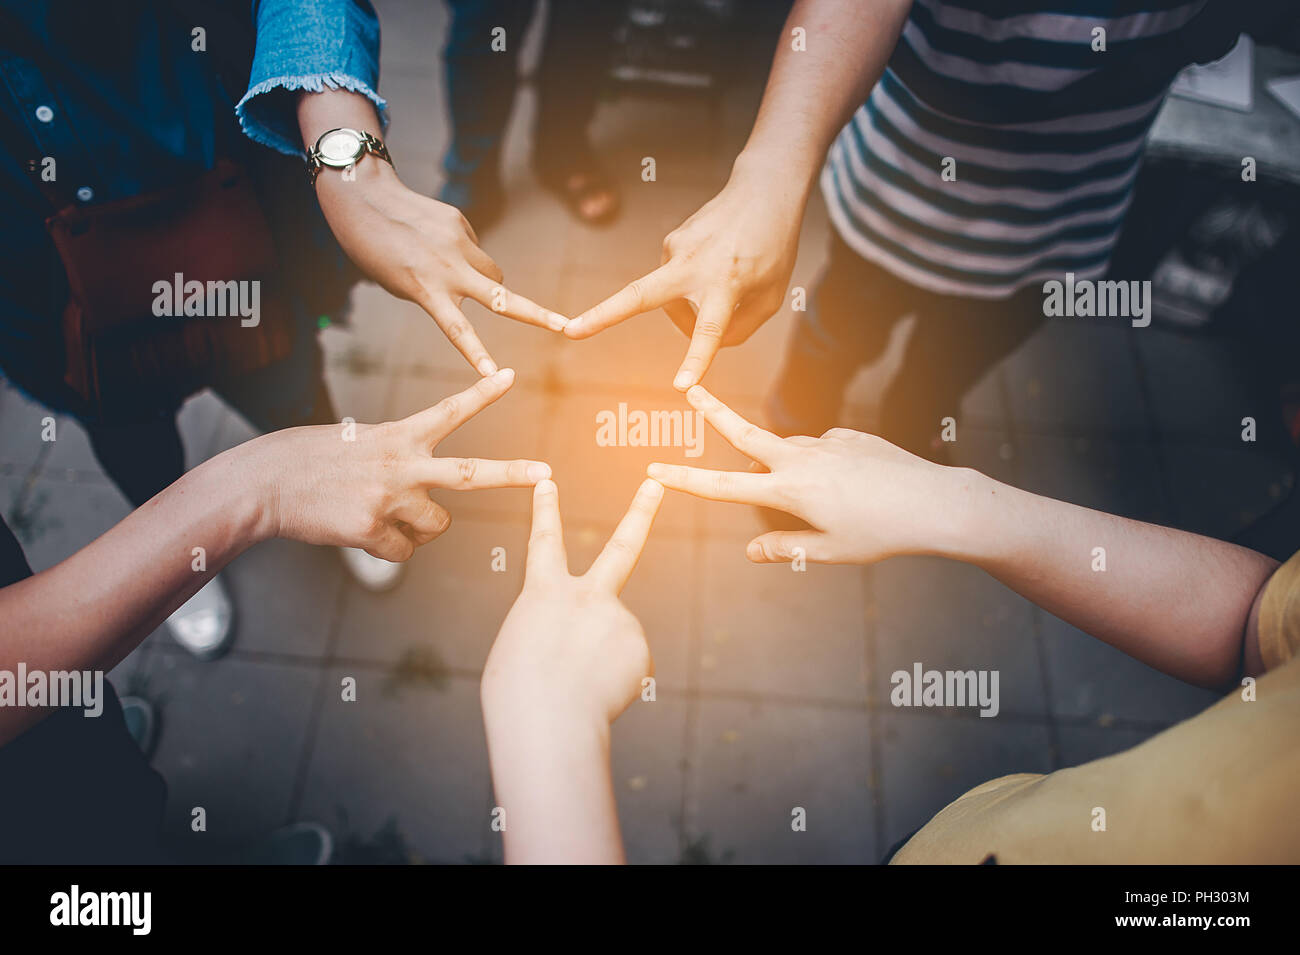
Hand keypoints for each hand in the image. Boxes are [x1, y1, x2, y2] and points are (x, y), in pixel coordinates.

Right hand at [244, 368, 548, 560]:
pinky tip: (358, 531)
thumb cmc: (314, 462)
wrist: (267, 482)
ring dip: (419, 529)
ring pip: (436, 527)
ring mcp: (390, 498)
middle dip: (512, 474)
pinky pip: (401, 553)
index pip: (450, 411)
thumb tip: (427, 505)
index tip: (510, 376)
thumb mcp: (363, 445)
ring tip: (381, 514)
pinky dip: (387, 549)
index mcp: (400, 436)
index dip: (482, 394)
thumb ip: (402, 462)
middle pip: (471, 474)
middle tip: (546, 474)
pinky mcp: (372, 529)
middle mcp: (402, 464)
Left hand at [316, 160, 567, 373]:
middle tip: (566, 326)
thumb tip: (480, 279)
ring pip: (494, 272)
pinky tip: (436, 243)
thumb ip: (440, 289)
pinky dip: (464, 253)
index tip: (493, 376)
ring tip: (454, 274)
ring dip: (488, 282)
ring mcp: (459, 243)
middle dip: (538, 315)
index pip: (458, 330)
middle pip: (503, 299)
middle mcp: (449, 269)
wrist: (364, 198)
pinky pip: (474, 247)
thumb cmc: (375, 250)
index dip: (477, 355)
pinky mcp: (460, 223)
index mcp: (427, 290)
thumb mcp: (401, 283)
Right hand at [482, 478, 663, 731]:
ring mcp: (619, 618)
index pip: (544, 542)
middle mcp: (587, 596)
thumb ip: (559, 631)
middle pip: (622, 547)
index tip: (548, 482)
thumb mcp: (522, 651)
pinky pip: (626, 667)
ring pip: (614, 641)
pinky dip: (613, 684)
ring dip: (598, 665)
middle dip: (640, 511)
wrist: (548, 723)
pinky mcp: (639, 648)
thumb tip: (593, 642)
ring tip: (578, 687)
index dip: (546, 510)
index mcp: (544, 593)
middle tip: (656, 483)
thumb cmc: (520, 696)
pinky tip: (597, 694)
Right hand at [563, 161, 804, 389]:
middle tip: (569, 332)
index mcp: (727, 282)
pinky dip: (692, 290)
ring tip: (725, 291)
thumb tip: (697, 344)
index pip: (709, 328)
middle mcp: (694, 264)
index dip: (695, 359)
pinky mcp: (669, 242)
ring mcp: (676, 249)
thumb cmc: (772, 250)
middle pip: (639, 294)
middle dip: (603, 315)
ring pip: (669, 301)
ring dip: (689, 311)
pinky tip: (715, 270)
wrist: (762, 192)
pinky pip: (675, 283)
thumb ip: (738, 330)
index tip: (681, 386)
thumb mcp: (770, 297)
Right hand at [647, 386, 974, 564]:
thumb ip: (785, 548)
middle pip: (744, 433)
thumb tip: (751, 552)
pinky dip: (826, 468)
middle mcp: (802, 459)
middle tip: (691, 388)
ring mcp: (827, 443)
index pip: (723, 487)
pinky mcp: (850, 436)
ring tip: (830, 502)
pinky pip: (825, 451)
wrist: (935, 502)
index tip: (654, 470)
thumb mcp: (830, 551)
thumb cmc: (881, 534)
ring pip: (790, 450)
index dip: (685, 480)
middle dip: (714, 411)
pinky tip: (857, 488)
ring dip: (788, 467)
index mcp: (789, 491)